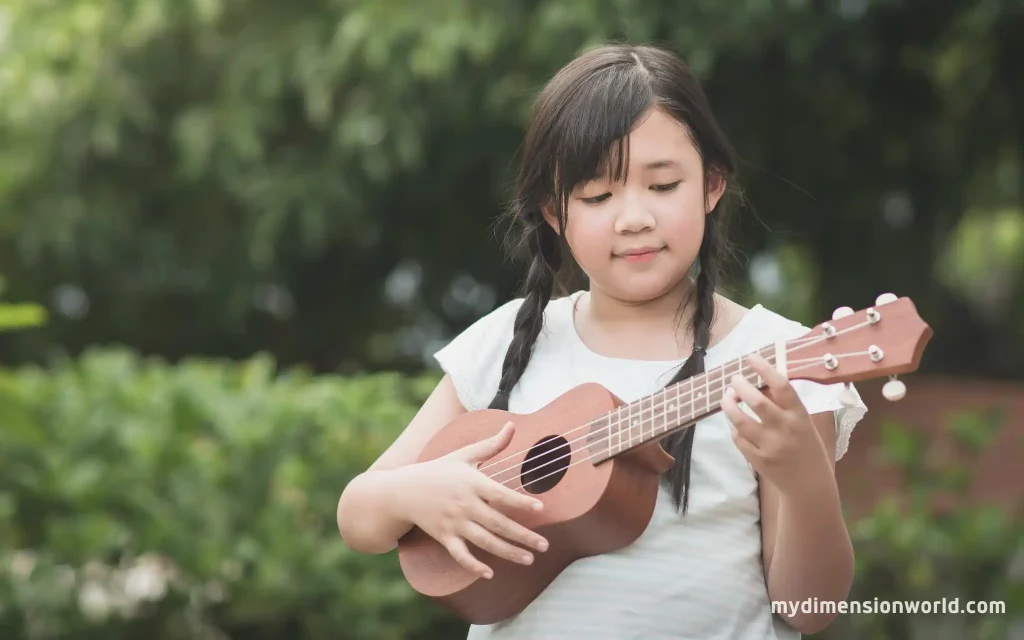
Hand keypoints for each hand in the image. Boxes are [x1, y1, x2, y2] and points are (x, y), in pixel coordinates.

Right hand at [399, 422, 548, 579]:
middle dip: (523, 536)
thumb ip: (491, 444)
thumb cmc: (439, 469)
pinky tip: (489, 573)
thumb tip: (512, 424)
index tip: (540, 509)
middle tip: (545, 546)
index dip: (520, 502)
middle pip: (498, 523)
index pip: (501, 494)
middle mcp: (465, 504)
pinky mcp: (444, 536)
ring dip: (507, 552)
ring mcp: (454, 522)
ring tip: (528, 559)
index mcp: (472, 483)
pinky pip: (460, 554)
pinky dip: (473, 565)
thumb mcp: (464, 455)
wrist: (404, 489)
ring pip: (485, 542)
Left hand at [719, 354, 830, 496]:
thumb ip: (785, 405)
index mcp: (800, 416)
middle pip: (756, 401)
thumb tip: (761, 381)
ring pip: (739, 420)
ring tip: (727, 397)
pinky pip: (737, 438)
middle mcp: (784, 429)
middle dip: (740, 385)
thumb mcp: (805, 424)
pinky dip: (734, 428)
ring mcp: (769, 446)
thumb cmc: (808, 449)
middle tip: (734, 379)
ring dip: (729, 404)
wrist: (810, 487)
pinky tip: (736, 422)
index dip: (765, 369)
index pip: (782, 386)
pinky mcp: (757, 460)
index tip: (751, 357)